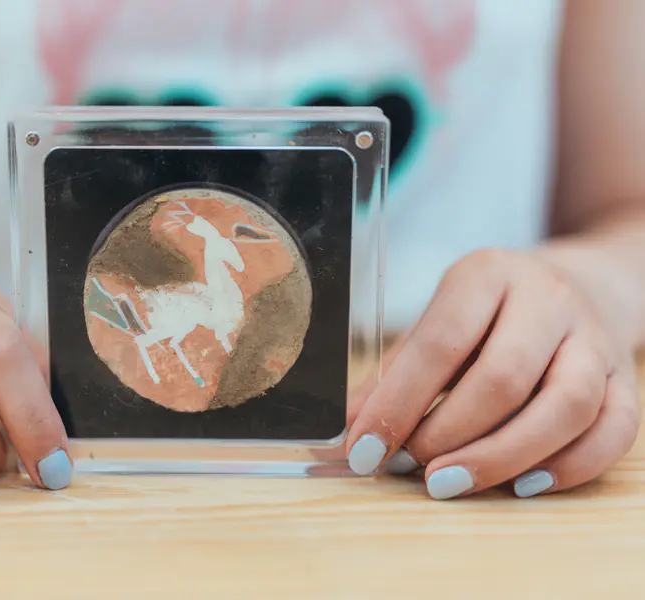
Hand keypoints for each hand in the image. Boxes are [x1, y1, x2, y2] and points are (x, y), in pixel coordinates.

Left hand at [346, 249, 640, 498]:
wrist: (577, 283)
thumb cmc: (488, 314)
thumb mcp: (436, 325)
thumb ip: (392, 378)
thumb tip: (341, 438)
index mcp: (485, 274)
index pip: (440, 344)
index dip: (398, 403)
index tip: (366, 450)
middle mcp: (546, 299)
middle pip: (503, 378)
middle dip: (450, 435)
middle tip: (413, 468)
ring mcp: (595, 337)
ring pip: (566, 407)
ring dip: (503, 457)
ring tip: (452, 483)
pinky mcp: (627, 376)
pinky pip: (613, 430)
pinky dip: (568, 467)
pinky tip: (522, 485)